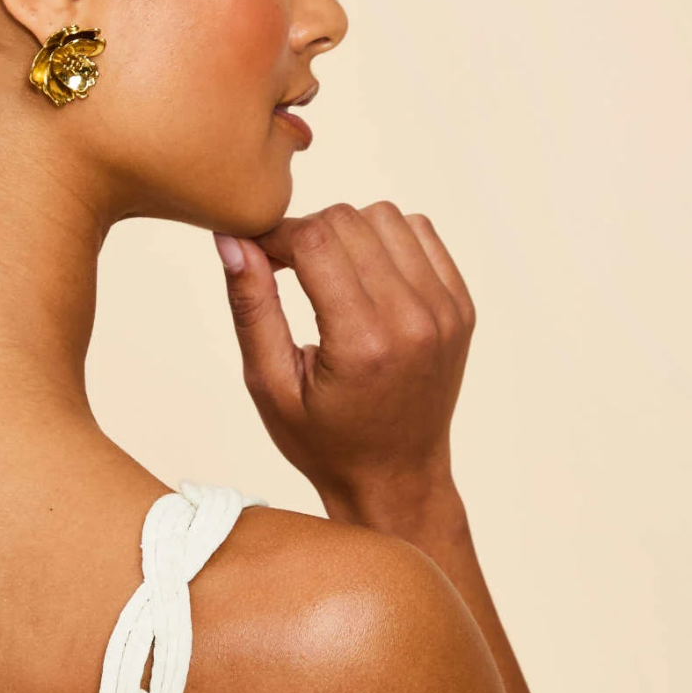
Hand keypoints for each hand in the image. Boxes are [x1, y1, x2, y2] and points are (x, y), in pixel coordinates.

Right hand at [213, 202, 474, 507]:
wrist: (395, 476)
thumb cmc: (325, 441)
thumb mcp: (270, 383)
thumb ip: (251, 307)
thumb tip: (231, 240)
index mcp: (362, 342)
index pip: (315, 239)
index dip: (276, 234)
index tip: (262, 254)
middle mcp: (412, 319)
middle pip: (349, 220)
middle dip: (308, 232)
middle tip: (287, 268)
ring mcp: (445, 310)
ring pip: (386, 216)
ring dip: (348, 232)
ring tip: (328, 275)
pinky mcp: (461, 306)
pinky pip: (421, 233)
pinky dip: (386, 240)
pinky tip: (364, 277)